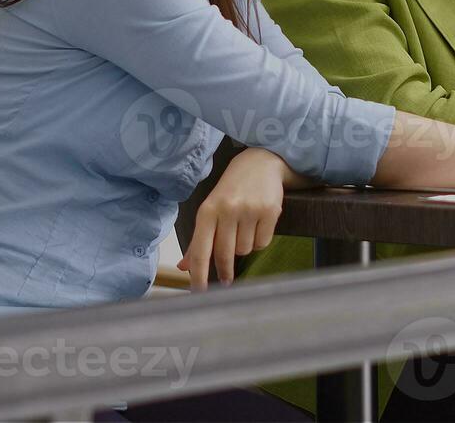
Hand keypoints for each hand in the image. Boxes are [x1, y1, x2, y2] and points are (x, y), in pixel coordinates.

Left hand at [179, 148, 286, 289]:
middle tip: (226, 280)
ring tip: (244, 229)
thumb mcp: (211, 209)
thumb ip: (199, 240)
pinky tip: (257, 225)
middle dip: (224, 270)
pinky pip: (262, 243)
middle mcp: (227, 210)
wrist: (261, 162)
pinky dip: (259, 240)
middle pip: (224, 254)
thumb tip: (184, 267)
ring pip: (245, 250)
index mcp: (207, 210)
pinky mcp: (270, 211)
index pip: (200, 250)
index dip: (199, 275)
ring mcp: (250, 210)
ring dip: (244, 247)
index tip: (199, 293)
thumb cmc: (232, 189)